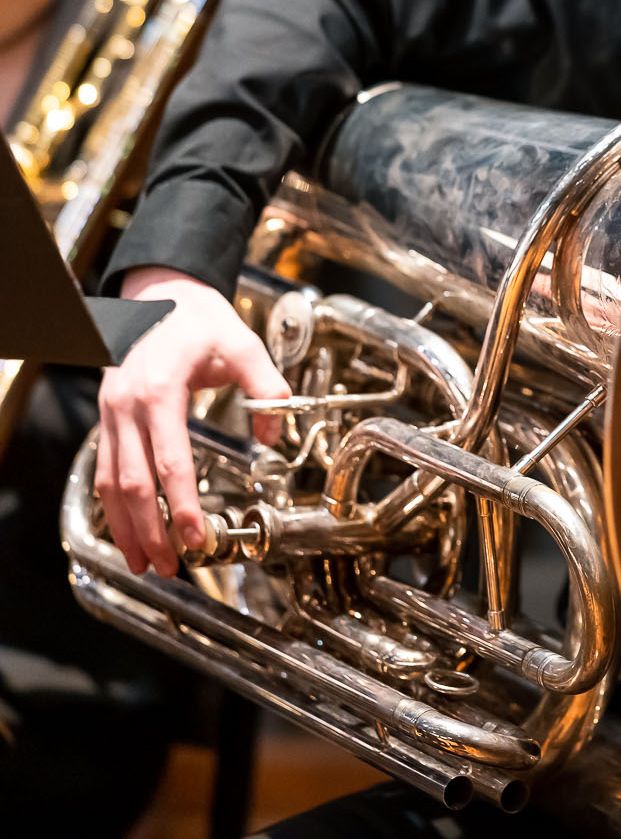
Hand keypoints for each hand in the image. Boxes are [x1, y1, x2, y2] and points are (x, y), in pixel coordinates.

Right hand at [95, 266, 289, 575]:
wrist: (161, 293)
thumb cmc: (201, 321)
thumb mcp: (244, 345)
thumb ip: (266, 387)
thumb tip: (276, 432)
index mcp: (160, 391)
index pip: (170, 462)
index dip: (181, 506)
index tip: (195, 537)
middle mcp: (127, 406)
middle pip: (132, 483)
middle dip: (150, 530)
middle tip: (170, 566)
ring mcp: (112, 413)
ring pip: (110, 482)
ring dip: (126, 527)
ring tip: (145, 562)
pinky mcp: (109, 417)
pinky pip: (104, 468)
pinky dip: (114, 505)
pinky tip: (128, 530)